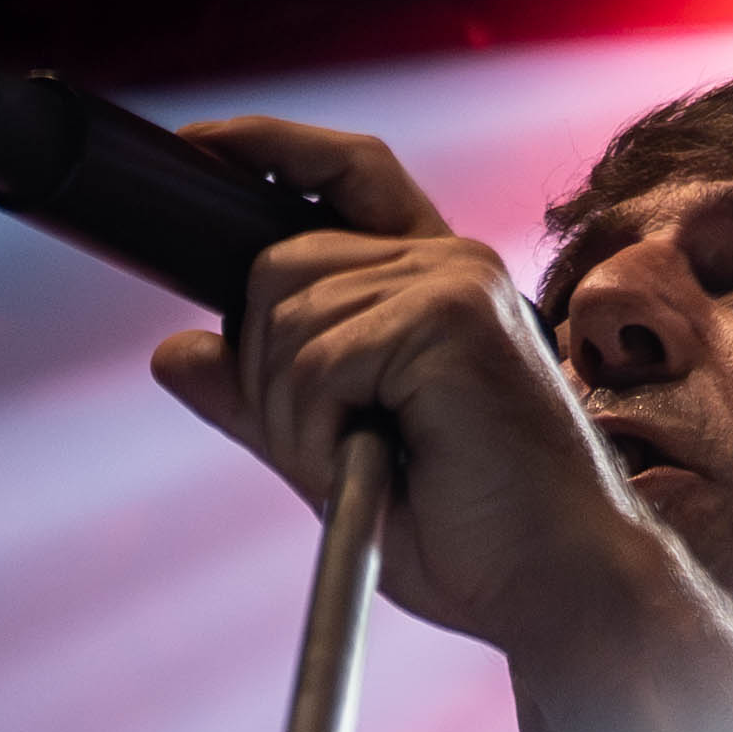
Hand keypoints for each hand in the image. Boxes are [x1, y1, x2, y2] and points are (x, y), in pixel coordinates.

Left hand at [146, 117, 668, 667]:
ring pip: (286, 319)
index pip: (346, 170)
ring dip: (292, 417)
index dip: (268, 145)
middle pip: (277, 265)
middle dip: (264, 372)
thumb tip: (175, 351)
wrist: (557, 586)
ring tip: (360, 468)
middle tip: (324, 451)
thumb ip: (264, 399)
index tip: (195, 145)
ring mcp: (455, 281)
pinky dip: (318, 430)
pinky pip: (318, 360)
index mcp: (432, 281)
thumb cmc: (471, 536)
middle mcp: (449, 262)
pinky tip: (371, 463)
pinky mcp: (452, 318)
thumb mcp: (338, 457)